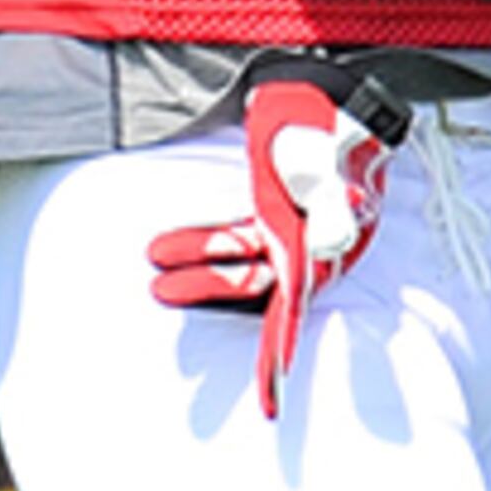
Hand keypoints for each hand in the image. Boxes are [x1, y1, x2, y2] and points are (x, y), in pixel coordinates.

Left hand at [145, 77, 402, 419]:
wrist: (334, 91)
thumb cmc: (335, 126)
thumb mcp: (334, 160)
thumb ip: (332, 203)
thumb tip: (334, 244)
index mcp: (327, 240)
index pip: (297, 303)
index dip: (280, 352)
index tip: (270, 399)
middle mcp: (312, 245)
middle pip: (255, 286)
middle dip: (208, 290)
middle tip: (160, 292)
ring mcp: (292, 230)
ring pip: (240, 262)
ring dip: (199, 268)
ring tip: (155, 265)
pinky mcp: (274, 212)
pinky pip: (238, 239)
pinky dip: (207, 246)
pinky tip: (172, 246)